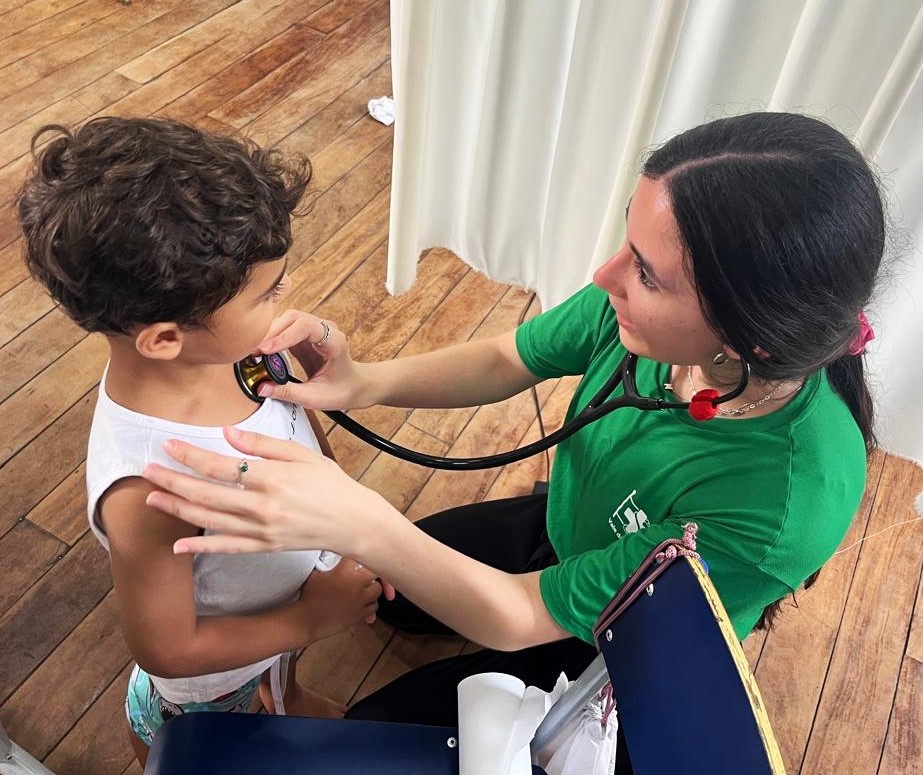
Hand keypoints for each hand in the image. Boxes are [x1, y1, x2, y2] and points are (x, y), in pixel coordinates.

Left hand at [142, 426, 396, 555]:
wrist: (354, 522)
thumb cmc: (331, 484)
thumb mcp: (303, 454)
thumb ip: (264, 445)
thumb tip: (228, 434)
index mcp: (272, 477)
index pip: (220, 465)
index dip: (190, 456)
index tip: (168, 445)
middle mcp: (263, 505)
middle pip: (207, 492)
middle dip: (173, 480)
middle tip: (147, 470)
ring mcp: (262, 529)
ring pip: (210, 519)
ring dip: (178, 508)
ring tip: (153, 498)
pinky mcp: (265, 547)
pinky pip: (227, 547)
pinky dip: (201, 546)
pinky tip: (179, 544)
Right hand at [255, 310, 368, 408]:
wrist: (355, 385)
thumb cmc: (341, 390)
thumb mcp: (315, 397)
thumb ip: (289, 392)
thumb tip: (261, 388)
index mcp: (334, 341)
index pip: (306, 327)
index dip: (283, 336)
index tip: (265, 350)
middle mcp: (325, 329)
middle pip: (293, 318)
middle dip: (272, 332)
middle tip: (254, 352)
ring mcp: (315, 329)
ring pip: (287, 320)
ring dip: (269, 333)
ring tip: (255, 351)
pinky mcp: (304, 335)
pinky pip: (285, 329)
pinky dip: (272, 337)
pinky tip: (262, 350)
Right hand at [296, 557, 381, 639]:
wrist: (307, 620)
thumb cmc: (309, 598)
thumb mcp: (317, 573)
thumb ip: (329, 564)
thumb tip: (333, 559)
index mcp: (345, 571)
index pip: (363, 557)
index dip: (362, 557)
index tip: (360, 560)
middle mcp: (356, 585)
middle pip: (376, 573)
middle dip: (371, 572)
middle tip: (366, 573)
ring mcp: (359, 600)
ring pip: (377, 590)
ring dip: (372, 588)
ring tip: (364, 587)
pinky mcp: (360, 614)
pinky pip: (374, 607)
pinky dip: (370, 604)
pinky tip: (362, 602)